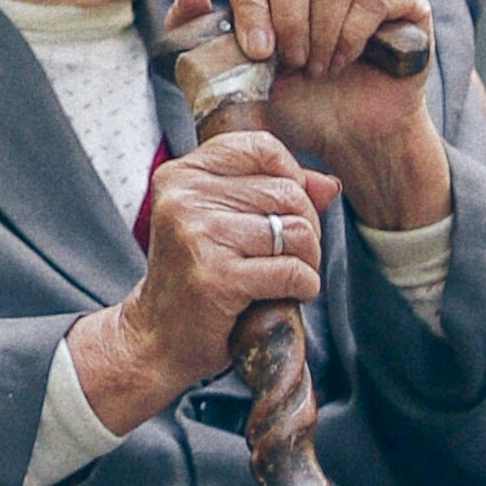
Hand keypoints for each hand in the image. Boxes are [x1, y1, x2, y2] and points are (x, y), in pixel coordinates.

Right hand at [67, 131, 341, 433]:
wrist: (156, 337)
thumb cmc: (195, 275)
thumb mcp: (222, 223)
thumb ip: (271, 194)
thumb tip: (329, 184)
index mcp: (182, 174)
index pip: (261, 148)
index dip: (292, 177)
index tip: (287, 211)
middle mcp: (184, 197)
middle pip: (288, 192)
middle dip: (306, 228)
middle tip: (291, 256)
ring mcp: (198, 236)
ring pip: (297, 230)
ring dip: (308, 261)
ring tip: (288, 276)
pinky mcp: (216, 277)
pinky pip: (292, 271)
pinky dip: (304, 287)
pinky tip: (287, 296)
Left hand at [216, 0, 448, 228]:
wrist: (345, 135)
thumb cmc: (289, 99)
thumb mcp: (233, 71)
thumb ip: (199, 30)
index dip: (249, 6)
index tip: (258, 52)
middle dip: (287, 21)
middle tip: (292, 64)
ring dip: (321, 33)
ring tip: (318, 68)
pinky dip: (354, 33)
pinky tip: (345, 60)